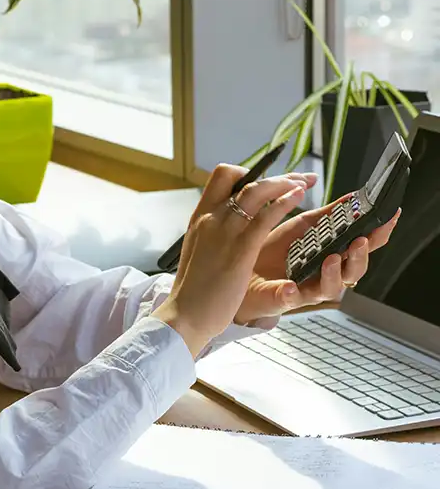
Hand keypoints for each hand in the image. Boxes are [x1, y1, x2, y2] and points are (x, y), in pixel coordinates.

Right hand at [153, 164, 308, 357]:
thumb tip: (224, 225)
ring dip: (284, 183)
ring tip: (304, 183)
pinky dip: (284, 202)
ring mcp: (224, 232)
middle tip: (296, 177)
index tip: (266, 180)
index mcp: (200, 217)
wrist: (185, 315)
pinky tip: (299, 198)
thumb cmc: (193, 289)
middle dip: (273, 174)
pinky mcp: (240, 250)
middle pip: (241, 178)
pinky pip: (265, 217)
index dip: (246, 174)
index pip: (221, 178)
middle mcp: (210, 218)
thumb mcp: (198, 250)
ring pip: (256, 192)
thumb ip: (211, 233)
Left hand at [234, 191, 400, 326]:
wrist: (245, 269)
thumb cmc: (278, 250)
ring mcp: (308, 288)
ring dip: (334, 274)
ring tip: (331, 259)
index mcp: (334, 254)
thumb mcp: (305, 226)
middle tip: (360, 241)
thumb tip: (354, 198)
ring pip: (332, 288)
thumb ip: (330, 215)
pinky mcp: (285, 298)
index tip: (389, 216)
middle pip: (355, 270)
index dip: (380, 233)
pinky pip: (291, 299)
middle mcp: (326, 274)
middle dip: (361, 256)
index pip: (364, 245)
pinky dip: (293, 293)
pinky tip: (290, 286)